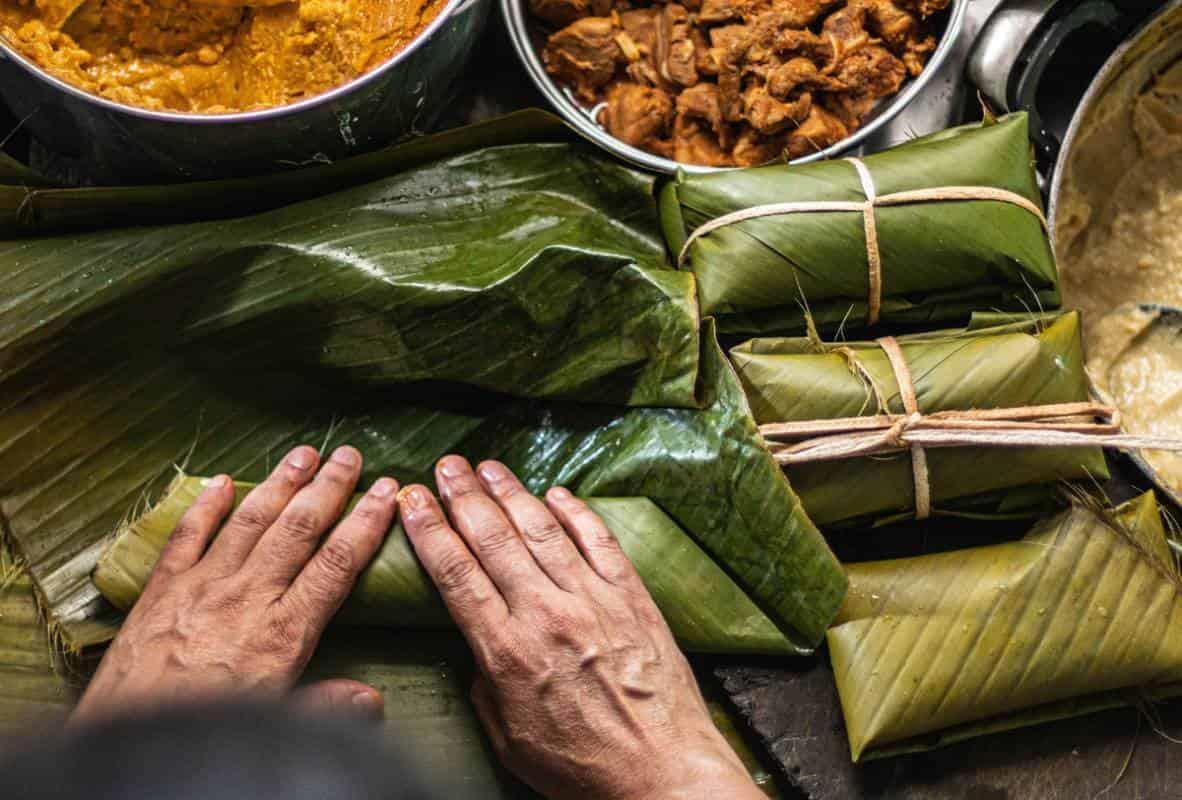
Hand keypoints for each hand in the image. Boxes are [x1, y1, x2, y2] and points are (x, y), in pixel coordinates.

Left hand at [72, 445, 397, 725]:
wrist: (133, 738)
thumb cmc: (208, 729)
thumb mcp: (278, 722)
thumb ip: (326, 704)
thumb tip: (372, 699)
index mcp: (284, 630)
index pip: (336, 563)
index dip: (365, 525)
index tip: (385, 494)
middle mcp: (248, 596)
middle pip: (298, 529)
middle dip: (328, 488)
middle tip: (349, 456)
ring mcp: (203, 586)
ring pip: (250, 521)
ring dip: (280, 484)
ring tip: (304, 454)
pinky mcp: (163, 589)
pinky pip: (187, 536)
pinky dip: (206, 506)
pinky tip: (222, 481)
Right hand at [399, 456, 762, 799]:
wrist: (662, 772)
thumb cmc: (583, 768)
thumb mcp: (509, 739)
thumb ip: (485, 687)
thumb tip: (478, 651)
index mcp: (508, 651)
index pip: (457, 574)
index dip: (429, 530)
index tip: (411, 499)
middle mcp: (547, 615)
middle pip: (494, 539)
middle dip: (463, 496)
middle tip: (446, 466)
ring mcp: (594, 600)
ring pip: (543, 530)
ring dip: (511, 493)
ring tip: (488, 467)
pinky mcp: (632, 597)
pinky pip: (600, 541)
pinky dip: (575, 513)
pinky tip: (555, 494)